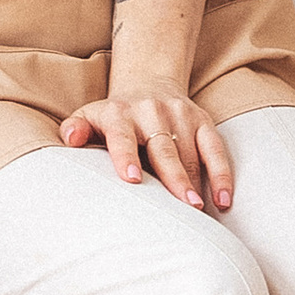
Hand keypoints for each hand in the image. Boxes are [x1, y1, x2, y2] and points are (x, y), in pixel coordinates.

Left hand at [59, 91, 234, 211]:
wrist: (149, 82)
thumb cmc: (115, 115)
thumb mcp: (90, 115)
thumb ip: (76, 128)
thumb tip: (70, 139)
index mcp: (120, 114)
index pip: (123, 136)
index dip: (126, 156)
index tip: (132, 180)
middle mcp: (151, 112)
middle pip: (163, 149)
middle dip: (174, 178)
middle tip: (183, 207)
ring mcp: (180, 116)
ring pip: (191, 153)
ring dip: (196, 184)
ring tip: (198, 212)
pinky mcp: (202, 121)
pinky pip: (215, 149)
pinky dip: (222, 174)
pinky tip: (224, 200)